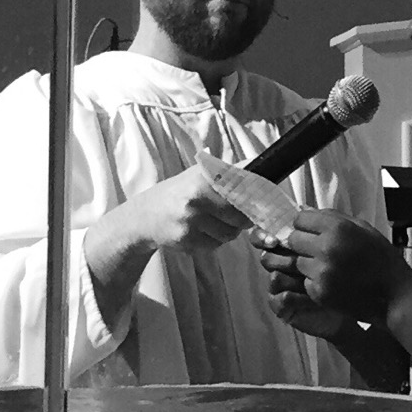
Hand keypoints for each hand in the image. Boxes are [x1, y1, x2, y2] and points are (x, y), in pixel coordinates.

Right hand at [93, 157, 252, 261]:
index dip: (259, 199)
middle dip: (244, 218)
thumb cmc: (179, 192)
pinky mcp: (186, 240)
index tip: (267, 203)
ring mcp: (191, 220)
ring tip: (214, 222)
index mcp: (205, 176)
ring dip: (229, 231)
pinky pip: (215, 245)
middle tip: (239, 215)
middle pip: (241, 215)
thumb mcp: (201, 174)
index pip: (245, 189)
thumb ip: (230, 171)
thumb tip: (260, 167)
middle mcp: (197, 196)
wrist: (144, 216)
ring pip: (230, 234)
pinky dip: (213, 241)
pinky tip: (200, 231)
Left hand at [254, 206, 411, 326]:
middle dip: (303, 243)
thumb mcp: (364, 229)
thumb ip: (335, 218)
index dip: (305, 225)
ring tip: (330, 267)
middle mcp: (326, 248)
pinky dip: (315, 282)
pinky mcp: (319, 293)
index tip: (311, 230)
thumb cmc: (383, 260)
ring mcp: (321, 272)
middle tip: (319, 250)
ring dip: (309, 263)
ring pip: (297, 262)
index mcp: (338, 228)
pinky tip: (333, 281)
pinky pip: (305, 281)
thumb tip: (308, 212)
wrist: (394, 295)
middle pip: (293, 240)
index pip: (300, 220)